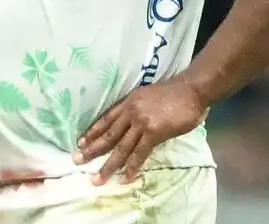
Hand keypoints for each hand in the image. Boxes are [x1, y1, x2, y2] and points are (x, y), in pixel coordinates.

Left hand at [73, 80, 207, 185]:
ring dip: (108, 165)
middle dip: (91, 149)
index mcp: (128, 102)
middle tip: (77, 160)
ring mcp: (140, 123)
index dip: (92, 132)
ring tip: (97, 179)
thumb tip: (133, 124)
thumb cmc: (174, 93)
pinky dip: (131, 167)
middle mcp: (130, 112)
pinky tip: (124, 178)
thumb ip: (137, 109)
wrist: (191, 90)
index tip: (81, 143)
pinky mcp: (153, 133)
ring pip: (120, 147)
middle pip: (107, 135)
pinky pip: (139, 153)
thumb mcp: (147, 96)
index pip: (105, 119)